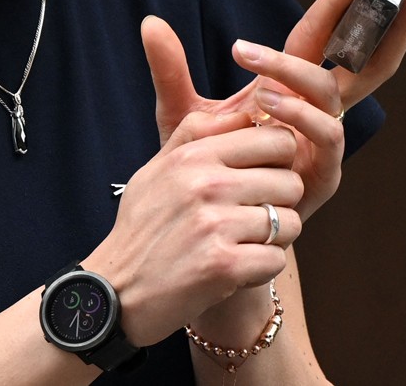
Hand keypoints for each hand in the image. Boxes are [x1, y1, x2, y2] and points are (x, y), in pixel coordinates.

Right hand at [82, 111, 303, 346]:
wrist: (115, 292)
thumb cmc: (141, 230)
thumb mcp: (155, 170)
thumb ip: (195, 135)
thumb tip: (243, 113)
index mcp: (193, 156)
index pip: (275, 139)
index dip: (279, 160)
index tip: (262, 177)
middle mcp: (205, 185)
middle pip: (290, 180)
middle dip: (280, 202)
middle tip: (253, 218)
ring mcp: (215, 225)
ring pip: (289, 221)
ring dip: (273, 239)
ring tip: (243, 244)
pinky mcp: (223, 266)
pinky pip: (277, 259)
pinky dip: (262, 268)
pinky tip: (236, 269)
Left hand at [141, 0, 405, 218]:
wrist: (210, 220)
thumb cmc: (206, 165)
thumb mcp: (182, 112)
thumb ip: (170, 69)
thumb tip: (149, 22)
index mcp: (291, 86)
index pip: (320, 36)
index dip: (339, 5)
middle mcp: (316, 108)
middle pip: (366, 62)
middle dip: (390, 25)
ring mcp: (322, 140)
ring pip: (333, 95)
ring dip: (302, 74)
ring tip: (259, 71)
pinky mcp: (322, 172)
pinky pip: (326, 136)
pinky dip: (301, 115)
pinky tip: (268, 106)